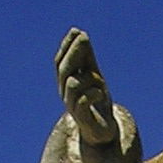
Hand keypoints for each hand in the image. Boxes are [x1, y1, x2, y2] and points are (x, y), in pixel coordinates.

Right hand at [54, 27, 117, 148]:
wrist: (102, 131)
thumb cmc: (96, 101)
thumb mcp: (94, 76)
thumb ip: (87, 58)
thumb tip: (80, 34)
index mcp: (66, 82)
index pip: (60, 61)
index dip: (66, 46)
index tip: (76, 31)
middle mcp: (65, 93)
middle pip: (64, 69)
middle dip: (75, 52)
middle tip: (85, 38)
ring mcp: (72, 106)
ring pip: (73, 84)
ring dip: (88, 77)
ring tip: (101, 82)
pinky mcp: (82, 119)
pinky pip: (83, 101)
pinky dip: (93, 93)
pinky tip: (100, 93)